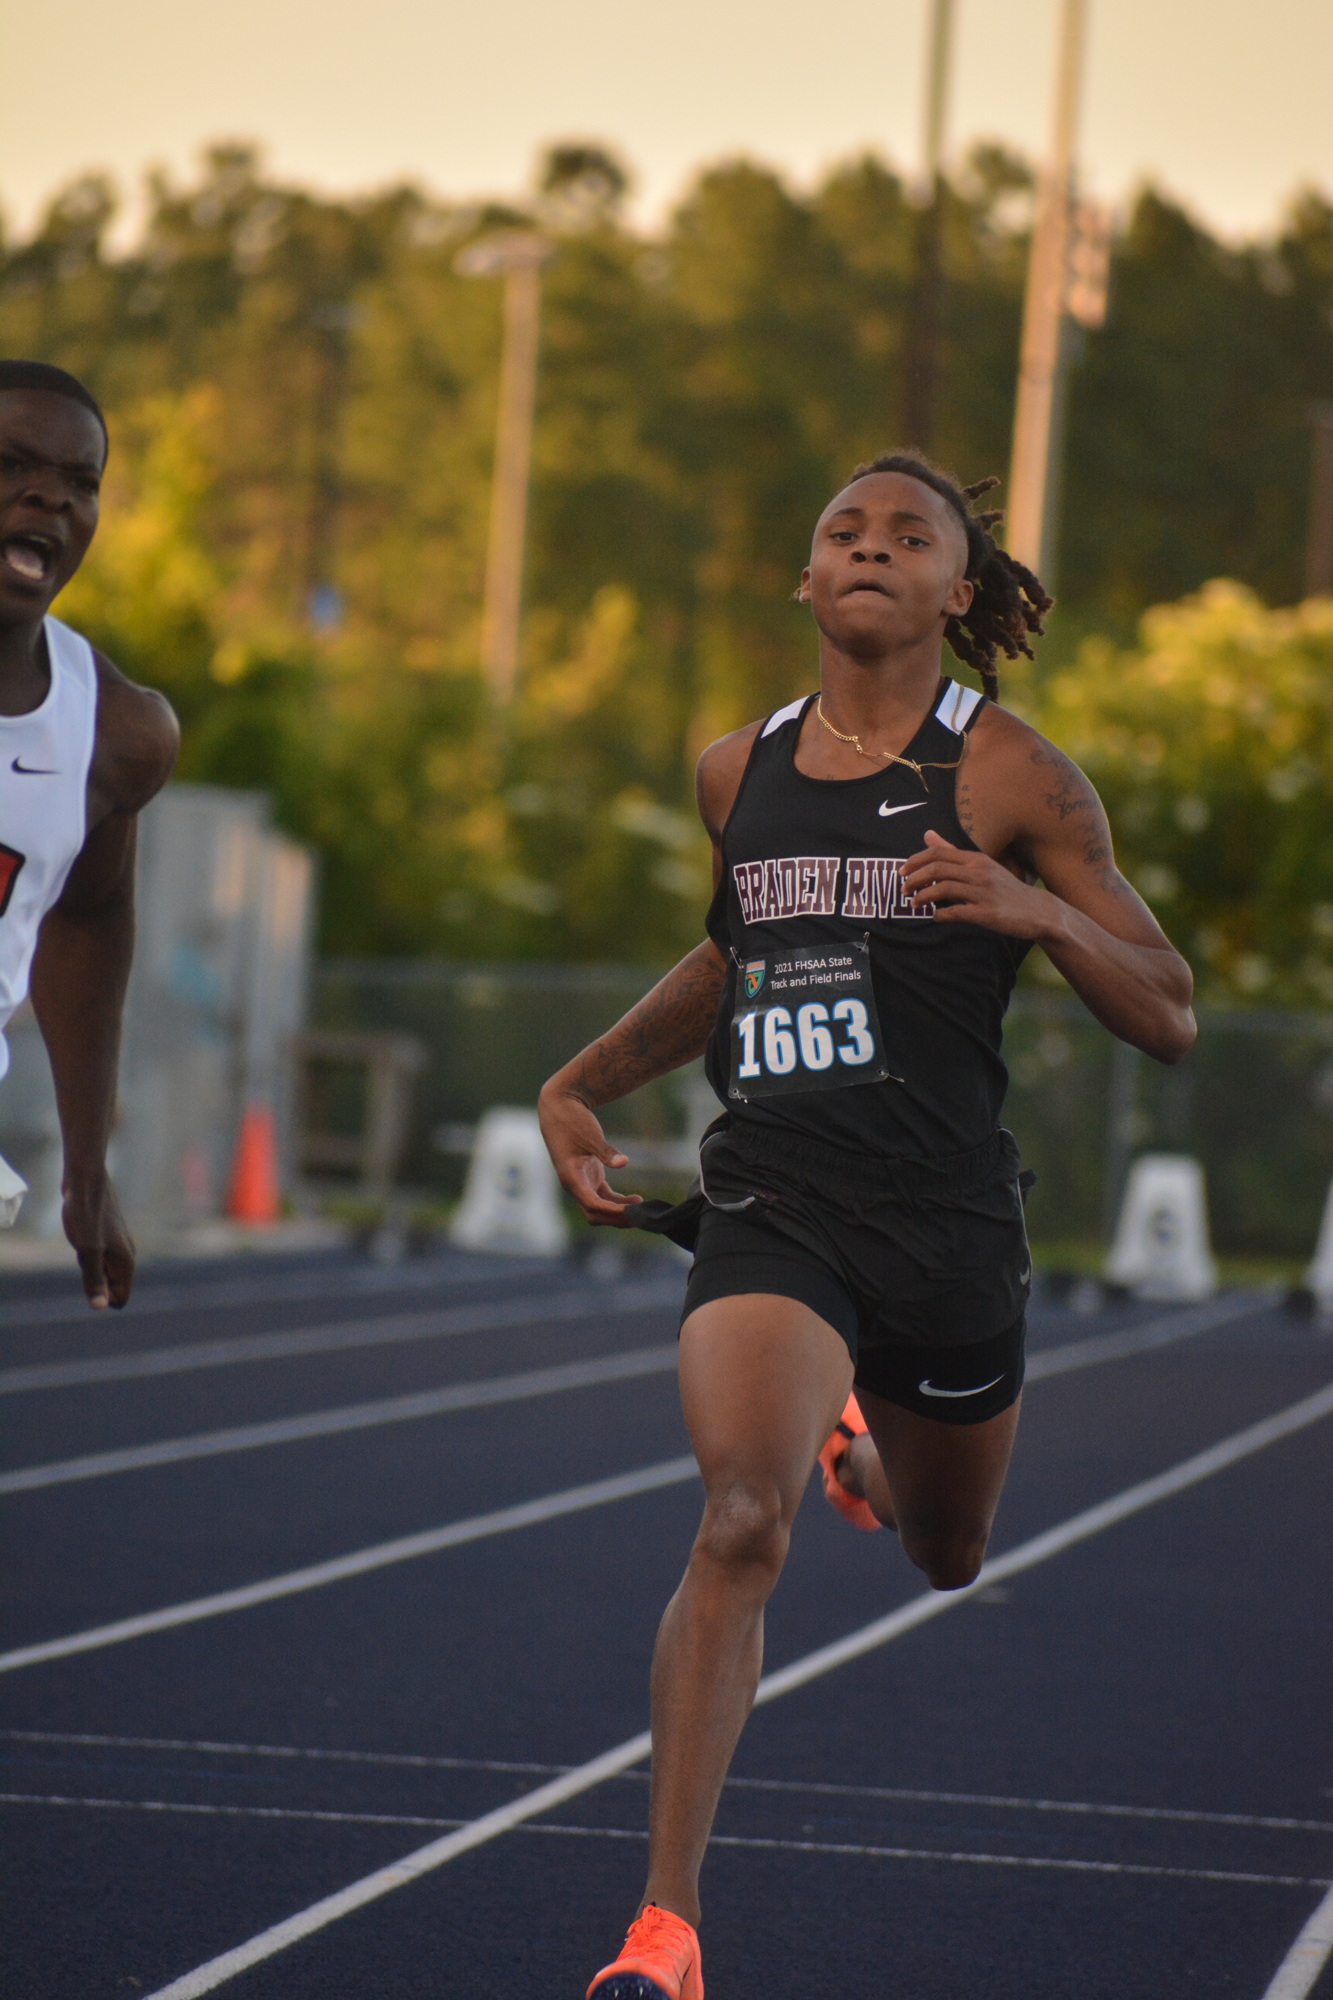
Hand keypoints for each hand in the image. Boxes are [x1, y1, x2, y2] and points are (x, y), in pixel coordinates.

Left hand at [63, 1168, 135, 1307]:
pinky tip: (80, 1234)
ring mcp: (118, 1245)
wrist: (86, 1181)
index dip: (100, 1295)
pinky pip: (99, 1256)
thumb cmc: (87, 1215)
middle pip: (112, 1286)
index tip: (88, 1273)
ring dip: (88, 1265)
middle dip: (93, 1280)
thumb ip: (95, 1280)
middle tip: (83, 1254)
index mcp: (126, 1263)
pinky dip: (87, 1253)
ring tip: (82, 1241)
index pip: (120, 1298)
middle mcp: (127, 1255)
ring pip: (104, 1270)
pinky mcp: (108, 1235)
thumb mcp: (87, 1252)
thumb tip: (100, 1308)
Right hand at [537, 1084, 643, 1228]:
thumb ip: (606, 1151)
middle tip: (640, 1215)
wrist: (559, 1108)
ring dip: (618, 1212)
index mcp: (571, 1177)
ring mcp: (581, 1182)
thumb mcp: (590, 1135)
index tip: (632, 1211)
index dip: (612, 1211)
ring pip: (599, 1208)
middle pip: (595, 1213)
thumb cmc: (572, 1120)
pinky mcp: (587, 1177)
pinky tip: (634, 1200)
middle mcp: (574, 1184)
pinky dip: (617, 1202)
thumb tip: (623, 1162)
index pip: (592, 1204)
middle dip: (616, 1218)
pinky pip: (603, 1197)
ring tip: (641, 1210)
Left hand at [900, 829, 1057, 938]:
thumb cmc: (1005, 888)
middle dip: (914, 879)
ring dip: (923, 897)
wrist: (1037, 910)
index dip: (915, 861)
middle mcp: (979, 872)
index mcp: (976, 859)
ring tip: (914, 904)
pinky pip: (957, 912)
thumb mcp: (981, 865)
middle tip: (903, 890)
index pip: (938, 853)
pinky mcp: (988, 913)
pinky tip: (936, 917)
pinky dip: (941, 915)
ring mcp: (984, 892)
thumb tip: (927, 835)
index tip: (902, 872)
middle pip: (937, 869)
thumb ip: (952, 852)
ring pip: (944, 889)